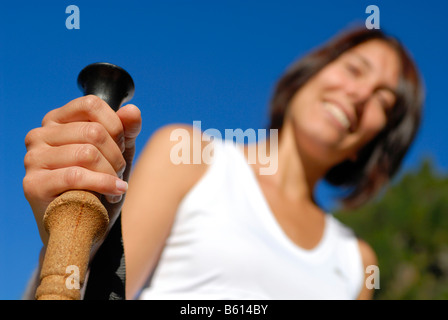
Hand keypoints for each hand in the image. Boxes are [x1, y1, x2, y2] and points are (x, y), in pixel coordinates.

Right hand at [23, 95, 141, 244]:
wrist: (84, 227)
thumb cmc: (100, 186)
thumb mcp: (118, 154)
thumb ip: (126, 130)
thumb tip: (132, 110)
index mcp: (58, 120)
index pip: (91, 104)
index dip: (116, 126)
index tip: (122, 146)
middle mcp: (40, 135)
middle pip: (94, 131)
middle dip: (116, 156)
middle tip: (119, 173)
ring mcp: (33, 159)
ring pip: (88, 153)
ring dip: (111, 174)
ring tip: (116, 187)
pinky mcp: (33, 184)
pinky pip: (76, 176)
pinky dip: (104, 185)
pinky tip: (114, 194)